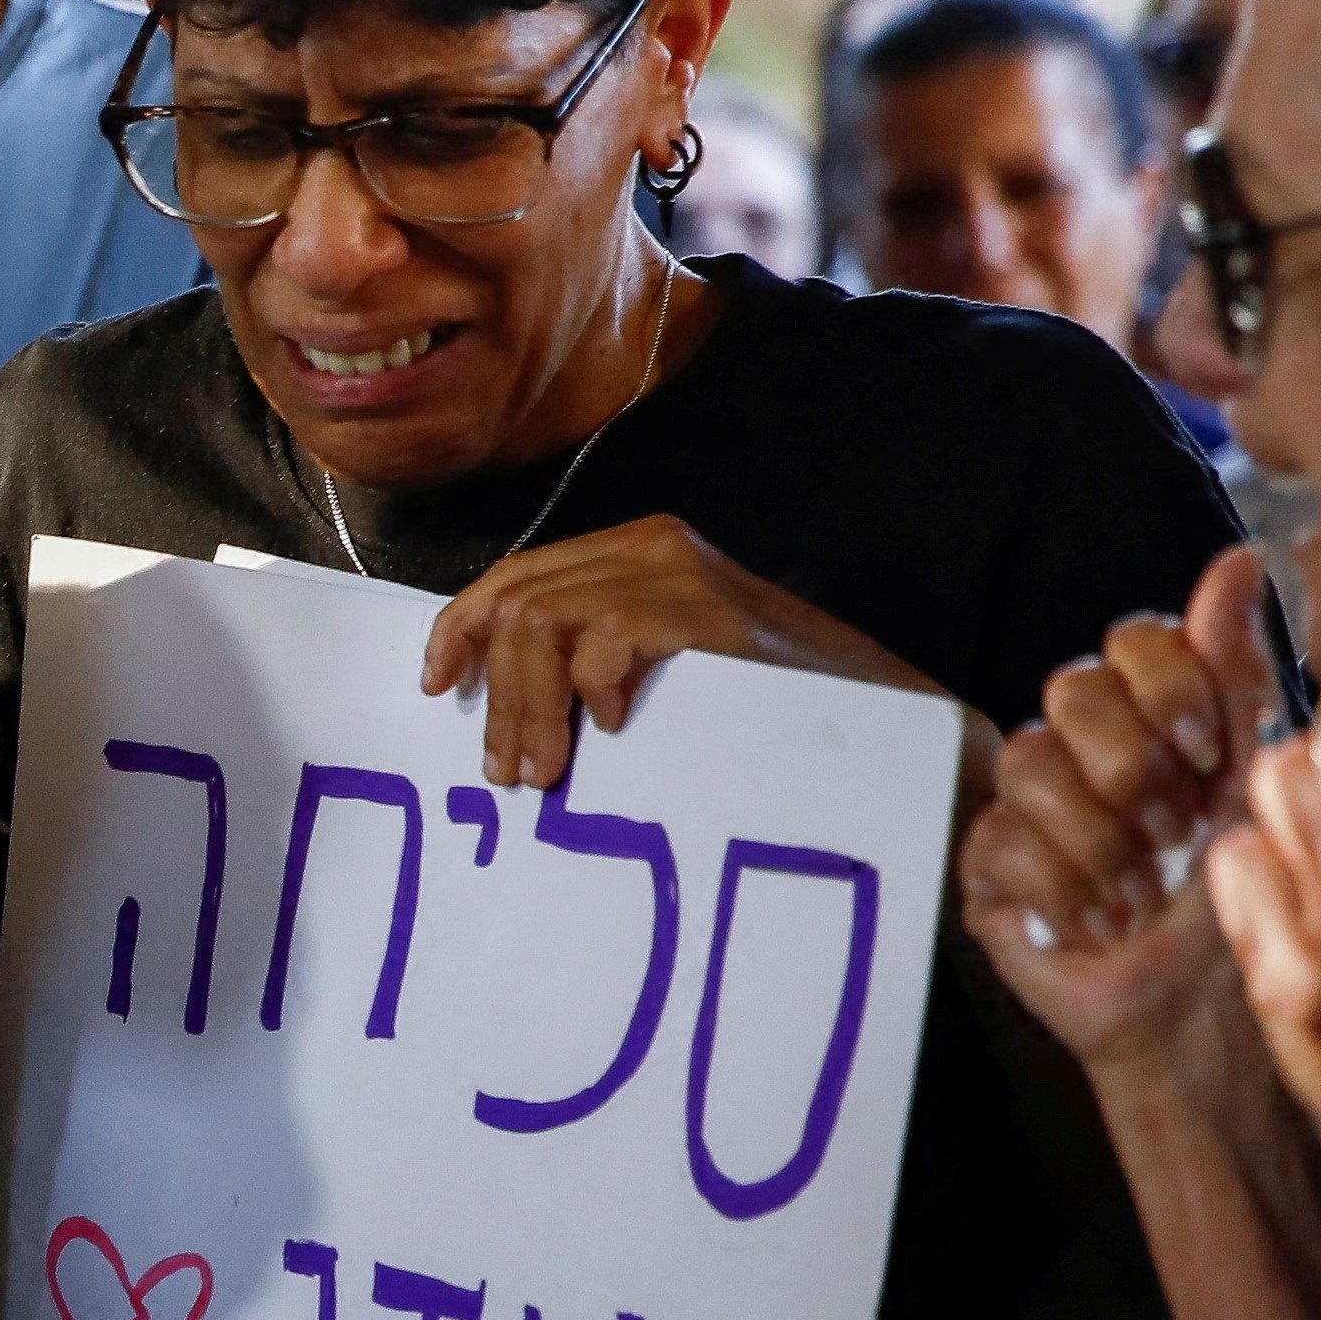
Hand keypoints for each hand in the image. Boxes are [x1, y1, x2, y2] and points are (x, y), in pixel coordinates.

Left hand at [419, 511, 960, 795]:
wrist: (882, 712)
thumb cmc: (764, 702)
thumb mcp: (663, 664)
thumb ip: (593, 654)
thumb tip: (502, 697)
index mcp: (632, 551)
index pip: (514, 577)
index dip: (460, 630)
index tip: (438, 688)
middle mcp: (651, 547)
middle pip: (518, 604)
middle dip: (496, 696)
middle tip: (508, 773)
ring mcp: (682, 575)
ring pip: (544, 623)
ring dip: (529, 706)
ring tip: (543, 770)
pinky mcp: (710, 613)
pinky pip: (608, 637)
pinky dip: (593, 687)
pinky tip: (612, 727)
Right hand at [961, 544, 1274, 1067]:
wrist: (1206, 1017)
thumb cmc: (1249, 907)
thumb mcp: (1263, 776)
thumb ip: (1243, 668)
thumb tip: (1243, 556)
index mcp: (1162, 716)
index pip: (1134, 639)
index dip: (1169, 687)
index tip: (1209, 752)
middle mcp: (1092, 748)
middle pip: (1073, 686)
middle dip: (1134, 767)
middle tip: (1173, 832)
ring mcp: (1034, 806)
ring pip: (1031, 758)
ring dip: (1103, 840)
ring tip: (1141, 894)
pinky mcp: (993, 865)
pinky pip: (1002, 838)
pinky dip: (1065, 890)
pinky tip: (1098, 925)